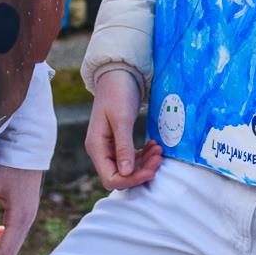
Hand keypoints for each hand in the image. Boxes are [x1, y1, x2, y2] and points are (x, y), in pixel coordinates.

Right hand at [85, 69, 162, 190]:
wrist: (118, 74)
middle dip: (141, 171)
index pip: (110, 178)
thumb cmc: (118, 92)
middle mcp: (100, 150)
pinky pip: (131, 158)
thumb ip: (124, 146)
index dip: (131, 179)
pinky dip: (143, 155)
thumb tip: (126, 172)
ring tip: (159, 150)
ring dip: (144, 163)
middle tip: (159, 157)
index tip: (151, 170)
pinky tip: (153, 146)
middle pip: (120, 175)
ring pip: (127, 168)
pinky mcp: (118, 142)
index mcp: (96, 146)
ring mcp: (108, 147)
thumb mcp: (122, 119)